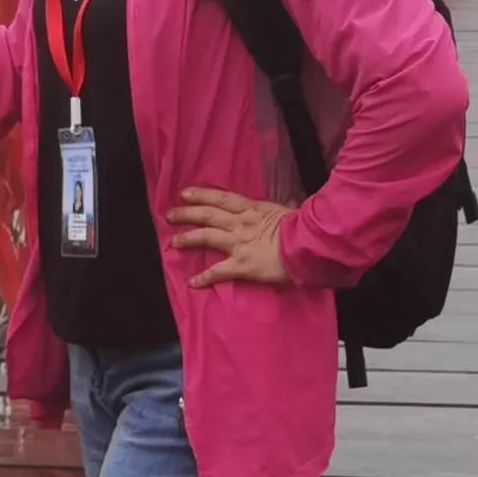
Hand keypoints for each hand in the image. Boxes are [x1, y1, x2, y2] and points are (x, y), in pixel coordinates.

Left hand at [169, 186, 293, 287]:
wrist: (307, 245)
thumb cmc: (302, 228)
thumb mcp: (288, 211)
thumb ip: (280, 209)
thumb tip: (291, 202)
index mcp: (252, 209)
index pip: (222, 199)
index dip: (202, 195)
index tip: (185, 194)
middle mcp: (241, 223)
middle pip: (208, 215)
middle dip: (187, 214)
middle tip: (170, 214)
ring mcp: (239, 243)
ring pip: (207, 237)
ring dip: (188, 239)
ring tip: (174, 242)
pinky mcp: (241, 265)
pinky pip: (218, 272)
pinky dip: (204, 277)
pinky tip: (192, 282)